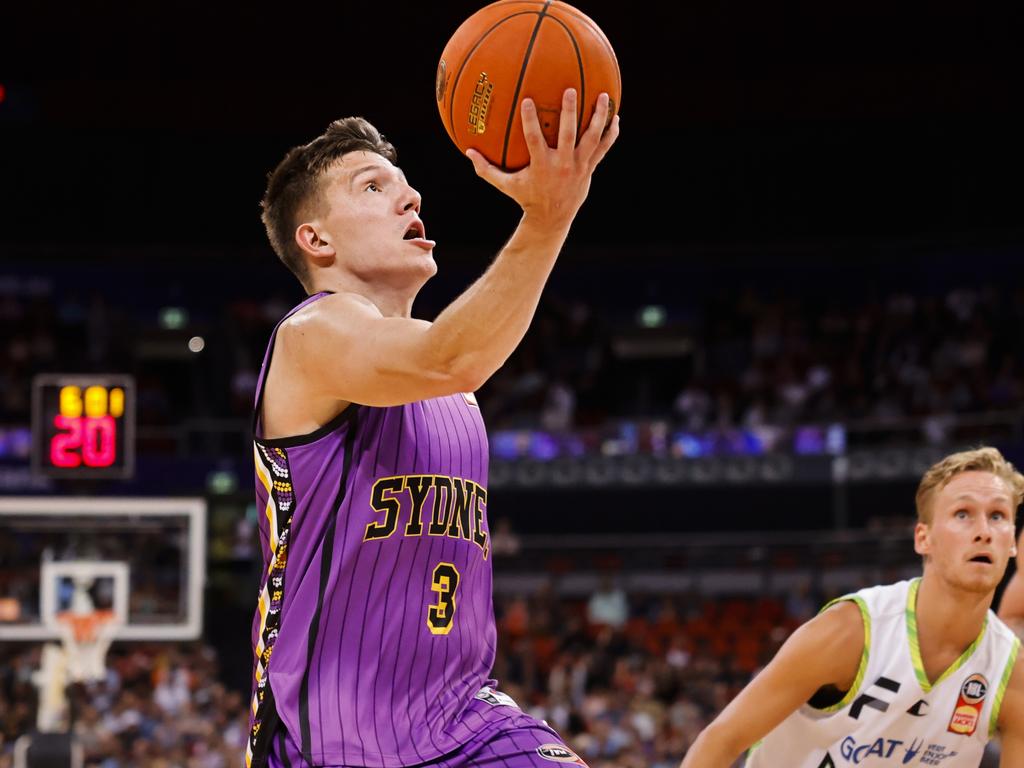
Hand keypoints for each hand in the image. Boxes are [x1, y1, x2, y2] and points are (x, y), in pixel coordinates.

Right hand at [466, 88, 619, 229]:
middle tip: (570, 90)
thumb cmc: (526, 198)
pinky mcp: (589, 168)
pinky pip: (604, 149)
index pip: (534, 141)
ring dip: (599, 117)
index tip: (527, 101)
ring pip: (592, 139)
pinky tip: (616, 117)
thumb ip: (486, 169)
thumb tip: (467, 152)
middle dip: (570, 113)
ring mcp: (579, 167)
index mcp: (541, 166)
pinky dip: (611, 134)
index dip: (530, 121)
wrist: (552, 219)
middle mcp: (562, 165)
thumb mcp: (505, 185)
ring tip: (604, 96)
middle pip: (568, 135)